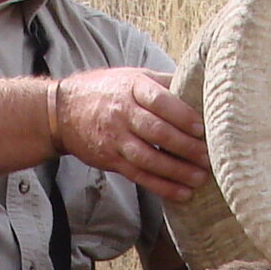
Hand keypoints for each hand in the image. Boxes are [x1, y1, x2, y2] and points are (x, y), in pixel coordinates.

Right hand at [54, 67, 208, 203]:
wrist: (62, 111)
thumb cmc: (108, 90)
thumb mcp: (133, 76)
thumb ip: (164, 83)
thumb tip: (202, 86)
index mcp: (133, 87)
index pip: (160, 101)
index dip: (182, 115)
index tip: (202, 127)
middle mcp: (123, 112)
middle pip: (157, 131)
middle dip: (186, 147)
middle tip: (209, 157)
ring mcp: (116, 138)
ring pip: (149, 157)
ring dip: (176, 171)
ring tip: (199, 178)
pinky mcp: (112, 159)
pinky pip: (139, 175)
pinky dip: (161, 186)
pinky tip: (181, 193)